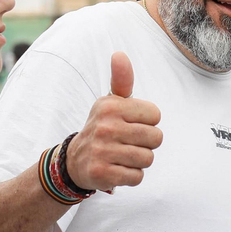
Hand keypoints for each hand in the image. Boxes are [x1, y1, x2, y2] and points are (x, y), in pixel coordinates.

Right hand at [63, 53, 163, 192]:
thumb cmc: (104, 127)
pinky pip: (137, 177)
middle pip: (156, 138)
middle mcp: (105, 126)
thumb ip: (122, 79)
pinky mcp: (102, 173)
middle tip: (128, 143)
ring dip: (139, 161)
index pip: (156, 115)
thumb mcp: (111, 102)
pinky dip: (131, 177)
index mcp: (111, 106)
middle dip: (147, 144)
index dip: (148, 122)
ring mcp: (102, 150)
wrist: (75, 160)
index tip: (131, 124)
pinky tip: (118, 169)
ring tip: (123, 156)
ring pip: (148, 159)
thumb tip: (119, 54)